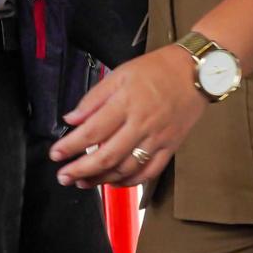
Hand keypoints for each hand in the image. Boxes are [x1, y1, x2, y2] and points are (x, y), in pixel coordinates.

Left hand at [49, 45, 206, 188]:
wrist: (196, 73)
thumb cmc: (157, 70)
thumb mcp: (120, 74)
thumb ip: (94, 98)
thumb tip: (72, 119)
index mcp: (126, 103)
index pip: (92, 131)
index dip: (71, 146)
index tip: (56, 154)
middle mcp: (141, 124)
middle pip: (107, 155)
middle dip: (81, 170)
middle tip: (64, 176)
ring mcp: (157, 139)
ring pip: (126, 168)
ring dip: (101, 179)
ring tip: (83, 182)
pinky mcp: (170, 147)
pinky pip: (149, 172)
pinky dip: (129, 182)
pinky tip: (114, 182)